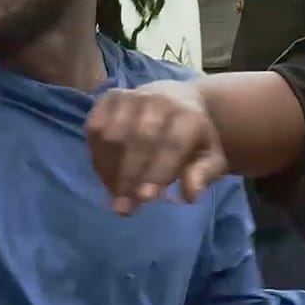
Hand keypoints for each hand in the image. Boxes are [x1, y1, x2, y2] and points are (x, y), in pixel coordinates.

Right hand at [86, 81, 228, 213]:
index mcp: (188, 115)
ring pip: (112, 134)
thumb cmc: (193, 138)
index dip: (157, 171)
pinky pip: (95, 127)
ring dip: (109, 169)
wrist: (178, 99)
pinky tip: (104, 175)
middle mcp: (159, 100)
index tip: (145, 198)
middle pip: (139, 139)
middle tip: (124, 208)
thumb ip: (203, 174)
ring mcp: (132, 96)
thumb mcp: (210, 157)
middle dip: (129, 176)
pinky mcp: (110, 97)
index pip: (172, 143)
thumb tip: (191, 195)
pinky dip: (96, 154)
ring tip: (114, 195)